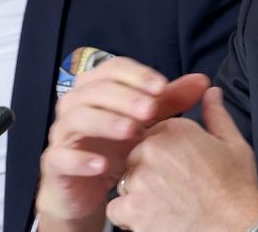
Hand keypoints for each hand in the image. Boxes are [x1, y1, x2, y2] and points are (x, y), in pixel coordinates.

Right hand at [36, 57, 209, 231]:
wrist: (88, 187)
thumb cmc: (116, 146)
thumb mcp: (147, 122)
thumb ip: (171, 100)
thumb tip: (202, 82)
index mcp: (96, 87)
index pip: (113, 68)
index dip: (137, 75)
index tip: (163, 86)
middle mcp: (75, 104)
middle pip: (95, 89)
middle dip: (125, 97)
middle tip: (151, 109)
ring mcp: (62, 133)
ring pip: (77, 117)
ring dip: (106, 122)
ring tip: (132, 131)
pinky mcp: (55, 162)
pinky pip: (62, 157)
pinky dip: (82, 159)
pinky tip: (104, 164)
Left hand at [106, 87, 257, 231]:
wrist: (236, 225)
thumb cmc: (237, 188)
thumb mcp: (233, 144)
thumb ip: (215, 114)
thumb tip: (211, 92)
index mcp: (174, 130)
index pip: (151, 133)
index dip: (163, 152)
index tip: (177, 167)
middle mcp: (152, 149)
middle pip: (135, 156)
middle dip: (148, 169)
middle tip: (173, 186)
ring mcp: (140, 179)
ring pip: (125, 181)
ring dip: (139, 191)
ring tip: (167, 202)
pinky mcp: (133, 208)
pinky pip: (117, 207)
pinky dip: (129, 215)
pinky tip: (154, 216)